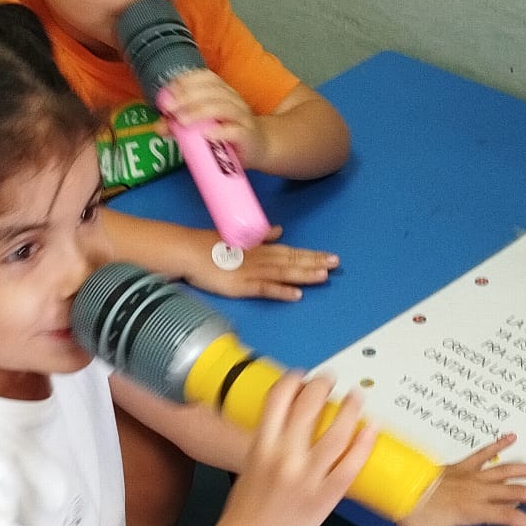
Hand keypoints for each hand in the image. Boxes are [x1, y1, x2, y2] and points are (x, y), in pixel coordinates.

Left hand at [160, 70, 268, 166]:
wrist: (261, 148)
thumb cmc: (229, 134)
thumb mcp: (204, 126)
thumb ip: (181, 124)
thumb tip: (159, 126)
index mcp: (224, 92)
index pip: (208, 77)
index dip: (189, 80)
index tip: (170, 89)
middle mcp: (234, 100)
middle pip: (212, 92)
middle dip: (188, 97)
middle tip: (169, 108)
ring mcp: (242, 118)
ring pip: (222, 108)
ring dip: (199, 112)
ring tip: (182, 121)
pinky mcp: (247, 136)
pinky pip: (235, 131)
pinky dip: (220, 132)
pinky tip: (206, 134)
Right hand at [177, 223, 338, 300]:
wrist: (189, 251)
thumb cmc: (210, 245)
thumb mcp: (239, 238)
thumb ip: (261, 237)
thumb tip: (278, 230)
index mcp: (261, 248)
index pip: (291, 251)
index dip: (311, 254)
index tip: (330, 256)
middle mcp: (261, 258)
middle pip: (292, 261)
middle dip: (315, 262)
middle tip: (336, 264)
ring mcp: (252, 272)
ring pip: (283, 273)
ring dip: (304, 274)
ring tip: (324, 277)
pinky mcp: (241, 285)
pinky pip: (265, 289)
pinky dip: (281, 291)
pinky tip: (296, 295)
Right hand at [223, 372, 377, 525]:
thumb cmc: (248, 503)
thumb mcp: (251, 461)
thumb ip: (270, 438)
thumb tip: (291, 414)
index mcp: (262, 445)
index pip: (278, 398)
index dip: (293, 380)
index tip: (302, 375)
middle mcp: (284, 456)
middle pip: (308, 407)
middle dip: (322, 385)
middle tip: (331, 379)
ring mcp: (307, 476)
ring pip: (335, 433)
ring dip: (350, 408)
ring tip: (357, 396)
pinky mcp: (326, 495)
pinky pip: (350, 465)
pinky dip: (363, 443)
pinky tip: (371, 427)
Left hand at [400, 433, 525, 525]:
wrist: (399, 488)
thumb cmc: (414, 516)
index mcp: (474, 511)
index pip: (511, 517)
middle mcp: (478, 491)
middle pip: (518, 492)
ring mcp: (472, 476)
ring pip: (508, 470)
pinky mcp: (463, 466)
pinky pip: (484, 453)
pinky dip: (499, 444)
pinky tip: (512, 437)